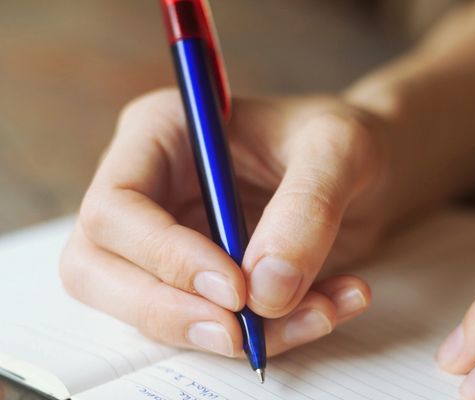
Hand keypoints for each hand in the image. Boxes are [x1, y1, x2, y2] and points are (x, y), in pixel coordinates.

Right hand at [60, 88, 400, 357]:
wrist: (369, 169)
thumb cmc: (342, 140)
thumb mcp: (340, 149)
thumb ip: (306, 209)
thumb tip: (264, 290)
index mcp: (160, 135)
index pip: (116, 208)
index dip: (164, 257)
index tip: (235, 288)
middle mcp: (152, 192)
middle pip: (101, 270)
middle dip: (170, 313)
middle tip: (242, 333)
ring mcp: (171, 241)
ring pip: (155, 312)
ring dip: (235, 333)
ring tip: (320, 312)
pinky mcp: (203, 280)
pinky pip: (211, 324)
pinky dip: (271, 334)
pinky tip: (329, 307)